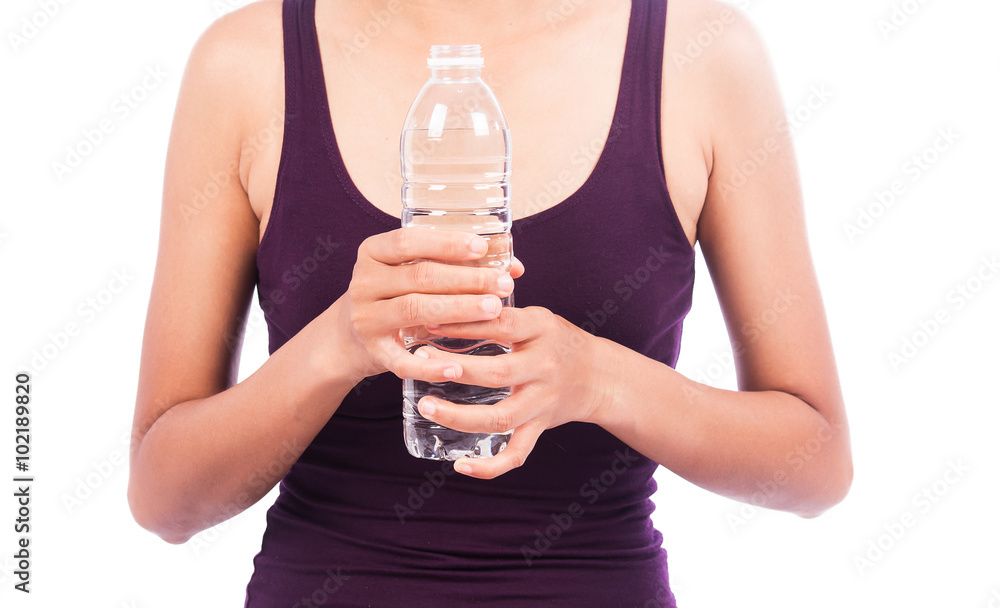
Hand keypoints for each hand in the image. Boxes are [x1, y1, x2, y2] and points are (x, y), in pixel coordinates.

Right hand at [335, 228, 523, 383]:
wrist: (351, 336)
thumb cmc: (398, 294)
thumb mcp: (415, 272)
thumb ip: (458, 264)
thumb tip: (514, 266)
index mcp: (373, 253)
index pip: (408, 241)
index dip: (446, 243)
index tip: (482, 248)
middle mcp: (364, 283)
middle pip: (420, 277)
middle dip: (466, 280)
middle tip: (502, 285)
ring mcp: (365, 318)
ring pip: (415, 310)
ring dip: (458, 310)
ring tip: (493, 309)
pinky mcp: (372, 351)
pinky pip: (401, 361)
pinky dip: (430, 365)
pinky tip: (456, 367)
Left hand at [413, 306, 619, 478]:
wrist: (600, 376)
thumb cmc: (556, 341)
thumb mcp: (536, 318)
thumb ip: (499, 313)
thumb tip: (445, 303)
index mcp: (542, 330)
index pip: (501, 324)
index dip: (465, 324)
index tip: (430, 322)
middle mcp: (544, 367)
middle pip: (497, 372)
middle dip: (455, 369)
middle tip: (419, 361)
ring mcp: (543, 402)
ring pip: (500, 418)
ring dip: (459, 416)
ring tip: (427, 406)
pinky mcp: (540, 428)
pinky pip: (517, 454)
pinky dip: (489, 467)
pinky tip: (459, 465)